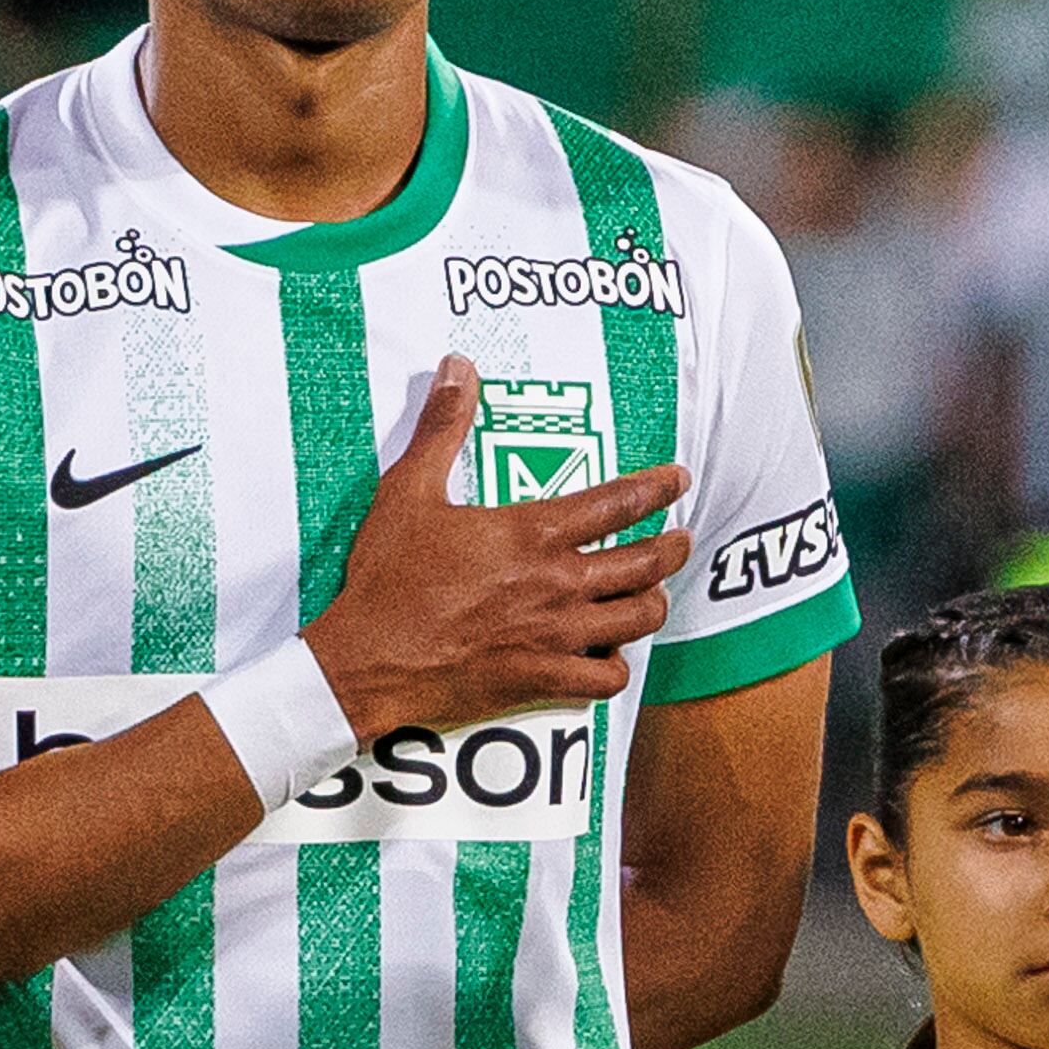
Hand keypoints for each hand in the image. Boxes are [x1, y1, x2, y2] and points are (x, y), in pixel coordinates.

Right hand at [302, 357, 689, 736]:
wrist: (367, 658)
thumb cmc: (387, 577)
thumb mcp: (409, 490)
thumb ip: (442, 428)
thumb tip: (459, 367)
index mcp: (531, 532)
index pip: (617, 502)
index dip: (656, 488)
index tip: (677, 480)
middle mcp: (556, 582)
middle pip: (644, 563)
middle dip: (673, 548)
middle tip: (681, 540)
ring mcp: (554, 635)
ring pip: (637, 620)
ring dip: (653, 603)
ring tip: (653, 594)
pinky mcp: (540, 679)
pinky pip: (606, 680)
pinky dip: (616, 668)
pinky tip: (610, 657)